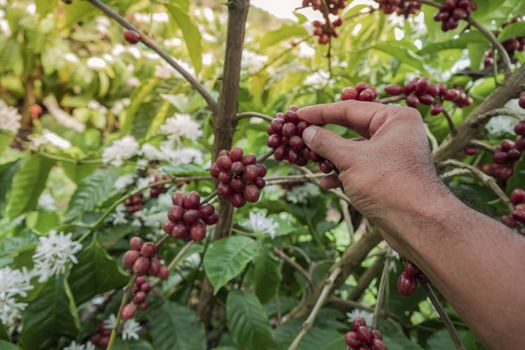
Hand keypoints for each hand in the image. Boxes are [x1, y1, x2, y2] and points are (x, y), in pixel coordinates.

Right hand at [298, 101, 452, 254]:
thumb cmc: (388, 184)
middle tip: (299, 136)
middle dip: (325, 137)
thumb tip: (307, 132)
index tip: (297, 114)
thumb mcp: (351, 159)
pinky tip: (327, 183)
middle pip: (351, 128)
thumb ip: (326, 142)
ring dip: (331, 157)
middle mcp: (395, 133)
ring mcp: (391, 156)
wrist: (418, 224)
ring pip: (353, 150)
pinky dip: (342, 174)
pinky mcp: (387, 177)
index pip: (350, 109)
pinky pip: (359, 168)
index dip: (321, 112)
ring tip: (311, 162)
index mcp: (394, 119)